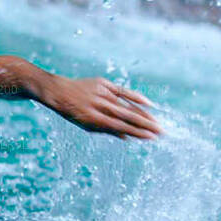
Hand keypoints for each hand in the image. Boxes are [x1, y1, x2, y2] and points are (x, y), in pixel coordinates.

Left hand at [38, 76, 161, 139]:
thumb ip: (107, 130)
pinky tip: (149, 103)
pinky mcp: (103, 83)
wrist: (59, 92)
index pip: (120, 127)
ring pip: (127, 105)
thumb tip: (128, 137)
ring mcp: (102, 93)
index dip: (137, 133)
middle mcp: (98, 105)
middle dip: (146, 125)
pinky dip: (136, 96)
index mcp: (93, 118)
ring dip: (144, 114)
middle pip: (127, 116)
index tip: (151, 138)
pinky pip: (123, 90)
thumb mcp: (86, 125)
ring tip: (156, 123)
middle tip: (161, 132)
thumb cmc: (74, 112)